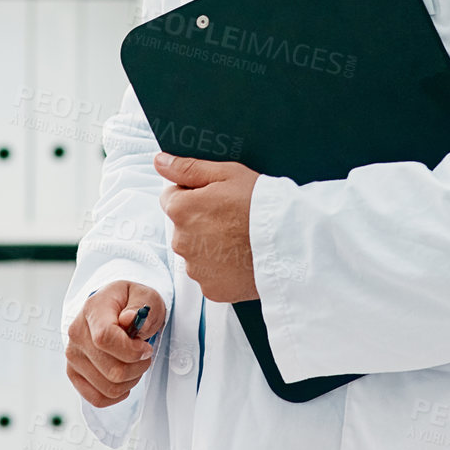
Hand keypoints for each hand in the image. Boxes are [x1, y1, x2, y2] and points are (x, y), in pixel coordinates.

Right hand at [65, 281, 167, 407]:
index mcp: (93, 309)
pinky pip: (97, 398)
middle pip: (111, 369)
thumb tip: (130, 319)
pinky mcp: (73, 372)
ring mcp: (73, 355)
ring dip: (130, 381)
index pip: (105, 338)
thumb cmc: (130, 304)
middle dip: (138, 367)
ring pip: (108, 387)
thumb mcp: (144, 297)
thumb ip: (140, 306)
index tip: (146, 348)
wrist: (113, 309)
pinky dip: (116, 394)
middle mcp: (76, 332)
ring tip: (134, 364)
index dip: (131, 350)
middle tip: (144, 355)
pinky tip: (123, 379)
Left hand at [155, 152, 260, 302]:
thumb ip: (187, 168)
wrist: (288, 243)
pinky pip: (209, 275)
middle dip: (199, 221)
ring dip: (209, 246)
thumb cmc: (260, 206)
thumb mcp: (226, 174)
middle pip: (182, 227)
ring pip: (195, 252)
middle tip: (230, 219)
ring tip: (237, 239)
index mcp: (181, 209)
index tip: (214, 199)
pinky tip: (239, 258)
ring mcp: (195, 268)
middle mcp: (181, 241)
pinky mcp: (211, 289)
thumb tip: (161, 161)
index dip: (193, 195)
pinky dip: (220, 268)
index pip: (171, 198)